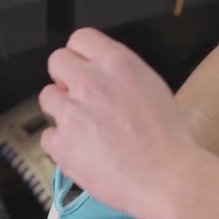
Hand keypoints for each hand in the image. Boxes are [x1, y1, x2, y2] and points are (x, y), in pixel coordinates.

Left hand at [39, 28, 199, 218]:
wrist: (170, 179)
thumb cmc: (172, 142)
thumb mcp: (154, 89)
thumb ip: (122, 77)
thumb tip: (104, 77)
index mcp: (117, 64)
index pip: (80, 38)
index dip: (80, 55)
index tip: (81, 67)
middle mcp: (90, 82)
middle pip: (56, 62)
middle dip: (65, 78)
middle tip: (78, 98)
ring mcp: (72, 113)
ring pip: (46, 98)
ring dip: (60, 110)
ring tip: (83, 130)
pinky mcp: (61, 144)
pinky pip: (47, 136)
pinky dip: (60, 145)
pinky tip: (83, 153)